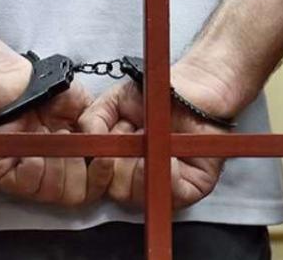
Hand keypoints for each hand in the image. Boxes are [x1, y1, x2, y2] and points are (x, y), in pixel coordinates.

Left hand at [0, 38, 112, 205]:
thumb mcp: (75, 99)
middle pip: (77, 193)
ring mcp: (26, 171)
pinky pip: (26, 185)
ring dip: (58, 166)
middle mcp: (50, 166)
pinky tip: (33, 152)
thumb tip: (104, 144)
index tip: (103, 156)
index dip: (102, 173)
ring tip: (52, 139)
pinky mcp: (2, 171)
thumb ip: (95, 123)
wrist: (2, 76)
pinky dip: (34, 170)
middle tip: (71, 142)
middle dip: (79, 168)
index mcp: (71, 152)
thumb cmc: (34, 86)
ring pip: (54, 192)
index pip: (94, 181)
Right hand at [78, 61, 237, 209]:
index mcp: (116, 158)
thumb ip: (93, 118)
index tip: (101, 150)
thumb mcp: (114, 99)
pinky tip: (170, 154)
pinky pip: (173, 193)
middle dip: (120, 165)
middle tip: (130, 139)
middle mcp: (137, 175)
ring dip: (142, 166)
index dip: (96, 166)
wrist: (196, 87)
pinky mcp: (190, 187)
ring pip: (139, 194)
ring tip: (150, 140)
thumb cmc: (158, 94)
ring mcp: (162, 183)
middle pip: (115, 190)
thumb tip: (86, 141)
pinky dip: (169, 174)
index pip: (97, 178)